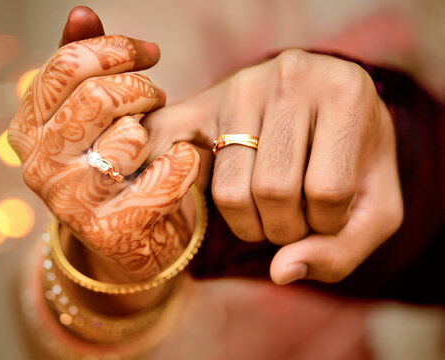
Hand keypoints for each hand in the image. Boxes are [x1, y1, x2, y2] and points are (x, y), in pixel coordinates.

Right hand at [8, 9, 199, 282]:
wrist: (126, 238)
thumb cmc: (110, 163)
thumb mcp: (88, 114)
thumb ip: (81, 64)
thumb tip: (83, 13)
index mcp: (27, 129)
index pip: (67, 66)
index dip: (116, 49)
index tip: (148, 53)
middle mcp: (39, 166)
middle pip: (98, 97)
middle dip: (141, 88)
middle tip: (155, 97)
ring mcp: (71, 202)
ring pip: (130, 138)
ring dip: (155, 129)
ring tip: (155, 137)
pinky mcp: (110, 229)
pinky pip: (164, 177)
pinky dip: (183, 162)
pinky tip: (178, 164)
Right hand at [143, 49, 402, 283]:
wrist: (323, 108)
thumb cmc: (352, 160)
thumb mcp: (375, 207)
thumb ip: (343, 250)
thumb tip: (280, 271)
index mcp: (346, 93)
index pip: (328, 191)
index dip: (328, 224)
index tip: (329, 212)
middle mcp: (290, 76)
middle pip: (273, 190)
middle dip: (284, 228)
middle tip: (294, 216)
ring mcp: (240, 85)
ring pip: (230, 190)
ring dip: (249, 224)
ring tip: (266, 209)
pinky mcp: (200, 102)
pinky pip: (172, 152)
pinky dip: (165, 182)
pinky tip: (181, 196)